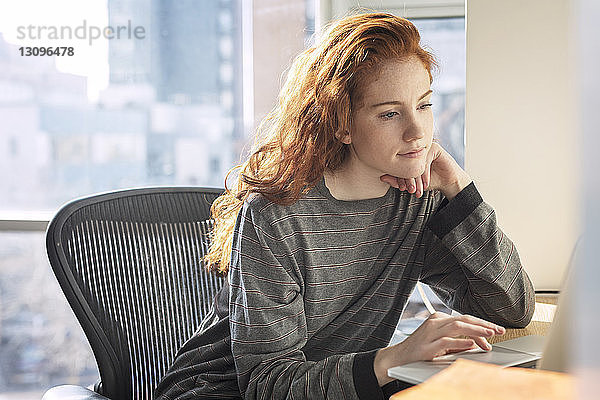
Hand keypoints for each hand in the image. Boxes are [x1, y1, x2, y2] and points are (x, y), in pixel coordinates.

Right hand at [373, 312, 505, 385]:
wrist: (398, 357)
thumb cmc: (420, 349)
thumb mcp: (440, 341)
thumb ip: (457, 339)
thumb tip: (478, 342)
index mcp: (438, 319)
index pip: (464, 318)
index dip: (481, 324)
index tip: (495, 331)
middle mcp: (435, 322)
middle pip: (463, 319)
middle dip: (483, 324)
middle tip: (499, 330)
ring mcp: (430, 333)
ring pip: (457, 326)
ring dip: (475, 330)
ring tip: (489, 335)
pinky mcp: (427, 345)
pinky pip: (446, 342)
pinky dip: (460, 342)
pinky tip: (472, 344)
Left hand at [380, 142, 471, 199]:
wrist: (448, 182)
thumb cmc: (429, 181)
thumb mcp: (412, 183)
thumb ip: (397, 180)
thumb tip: (382, 177)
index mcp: (407, 154)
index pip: (399, 163)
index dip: (399, 177)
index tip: (401, 188)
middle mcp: (415, 149)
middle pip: (406, 161)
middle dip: (407, 178)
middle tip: (408, 190)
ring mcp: (424, 146)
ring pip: (415, 161)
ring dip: (416, 178)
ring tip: (417, 189)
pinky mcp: (435, 147)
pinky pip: (426, 159)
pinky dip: (425, 173)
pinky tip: (426, 183)